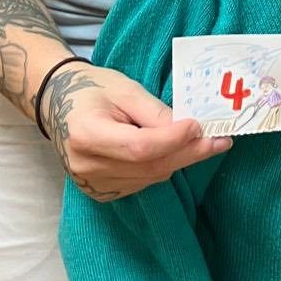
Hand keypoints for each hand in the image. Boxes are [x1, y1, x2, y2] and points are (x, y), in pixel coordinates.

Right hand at [39, 62, 231, 200]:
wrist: (58, 105)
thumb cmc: (93, 89)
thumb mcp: (125, 90)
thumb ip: (155, 112)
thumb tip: (190, 129)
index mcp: (87, 134)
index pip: (139, 147)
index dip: (173, 139)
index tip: (200, 126)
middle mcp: (87, 166)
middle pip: (149, 166)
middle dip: (189, 152)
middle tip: (221, 140)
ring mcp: (92, 183)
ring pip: (150, 177)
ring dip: (180, 160)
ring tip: (204, 142)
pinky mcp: (101, 192)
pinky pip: (142, 182)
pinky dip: (162, 167)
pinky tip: (174, 151)